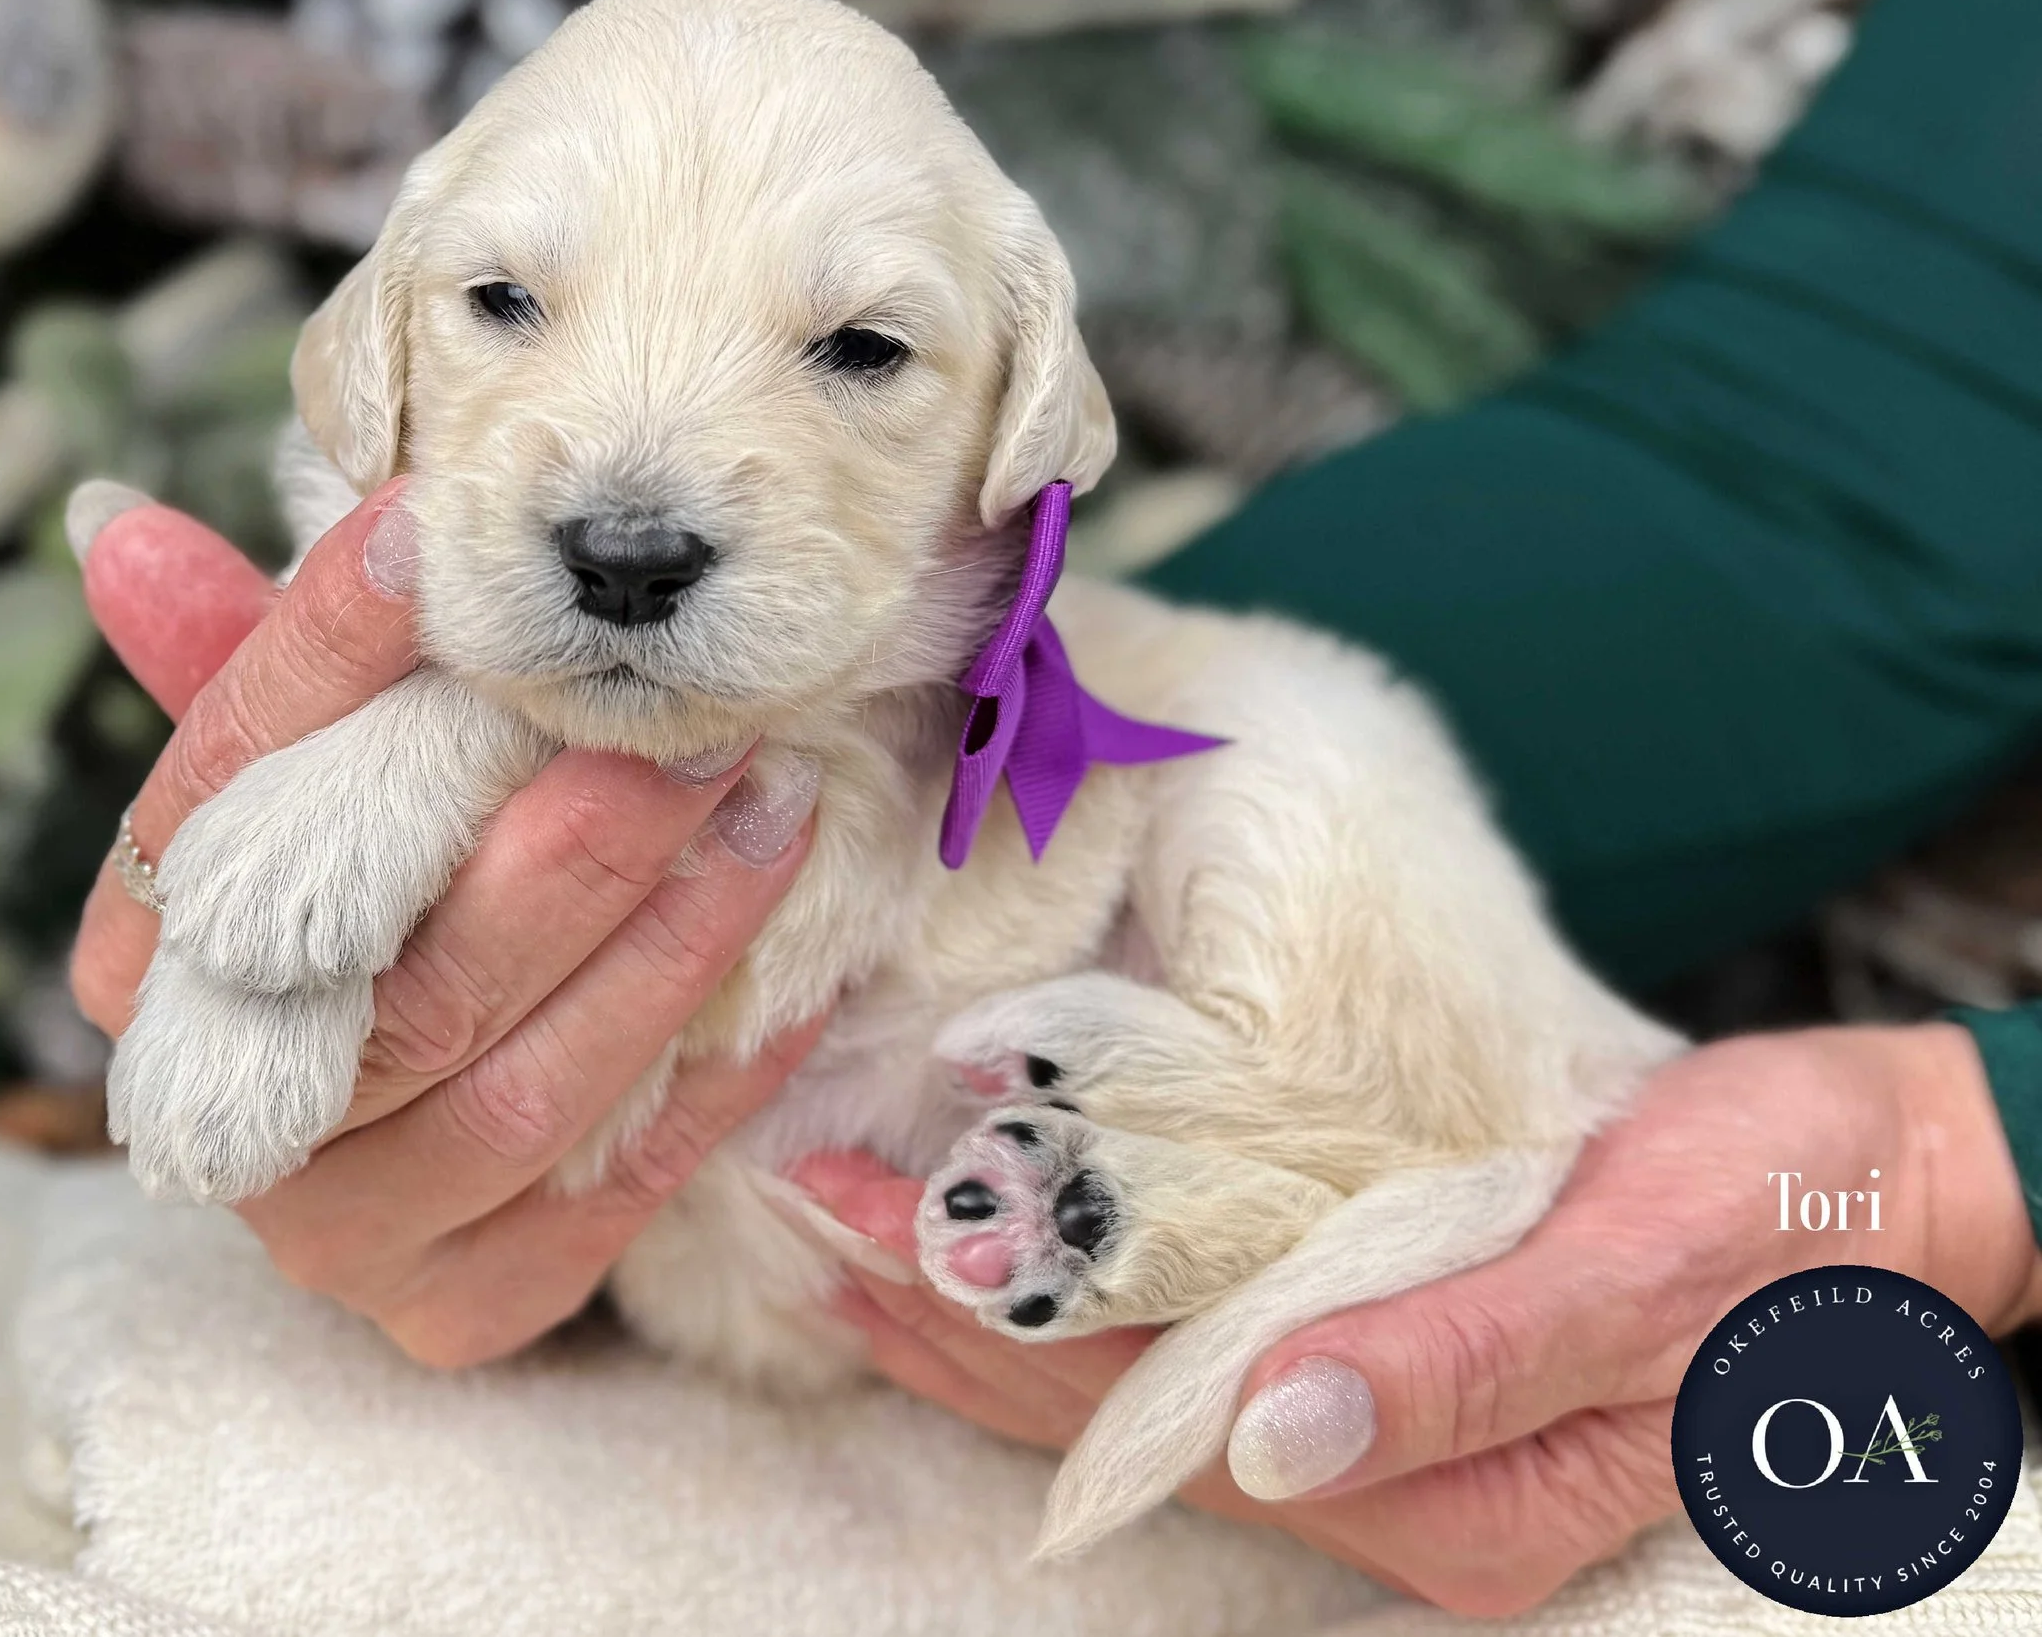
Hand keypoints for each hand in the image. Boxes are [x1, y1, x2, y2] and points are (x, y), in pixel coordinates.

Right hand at [68, 480, 821, 1366]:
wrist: (398, 1144)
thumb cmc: (367, 917)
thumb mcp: (308, 797)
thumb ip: (252, 680)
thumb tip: (114, 525)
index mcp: (149, 966)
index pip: (221, 800)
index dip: (317, 662)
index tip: (421, 534)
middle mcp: (224, 1116)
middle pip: (398, 973)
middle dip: (566, 841)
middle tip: (689, 724)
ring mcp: (339, 1234)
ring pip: (518, 1089)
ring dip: (668, 943)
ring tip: (770, 807)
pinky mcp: (462, 1309)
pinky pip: (612, 1188)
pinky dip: (715, 1071)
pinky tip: (802, 957)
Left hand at [793, 1024, 2041, 1613]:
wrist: (1877, 1191)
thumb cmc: (1777, 1226)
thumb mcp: (1638, 1279)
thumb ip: (1462, 1364)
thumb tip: (1275, 1441)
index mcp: (1447, 1496)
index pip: (1166, 1422)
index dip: (1006, 1334)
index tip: (875, 1236)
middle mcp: (1389, 1483)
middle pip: (1119, 1415)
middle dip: (955, 1321)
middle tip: (810, 1216)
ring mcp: (1379, 1424)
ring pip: (1137, 1383)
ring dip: (991, 1307)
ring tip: (853, 1229)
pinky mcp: (1382, 1350)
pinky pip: (1196, 1334)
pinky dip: (1083, 1283)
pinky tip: (998, 1238)